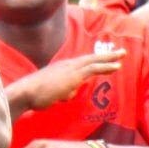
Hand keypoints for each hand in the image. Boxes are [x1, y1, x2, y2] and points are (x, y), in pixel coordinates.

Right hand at [8, 51, 123, 112]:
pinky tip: (117, 66)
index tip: (104, 58)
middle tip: (120, 51)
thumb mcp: (51, 93)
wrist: (25, 93)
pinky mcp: (73, 75)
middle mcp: (67, 64)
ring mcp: (70, 68)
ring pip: (94, 61)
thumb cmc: (34, 96)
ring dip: (110, 58)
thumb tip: (70, 93)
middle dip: (106, 55)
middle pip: (90, 58)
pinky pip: (93, 68)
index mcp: (62, 68)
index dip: (94, 60)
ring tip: (123, 54)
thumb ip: (63, 91)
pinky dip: (106, 66)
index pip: (82, 62)